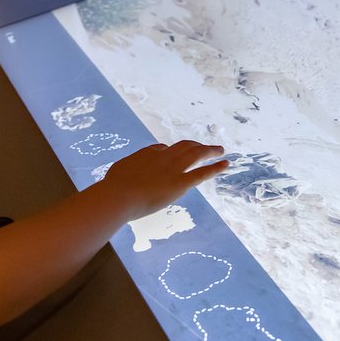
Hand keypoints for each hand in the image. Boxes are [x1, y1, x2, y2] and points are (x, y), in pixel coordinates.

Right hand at [105, 140, 227, 219]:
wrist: (119, 195)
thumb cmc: (113, 188)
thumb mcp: (119, 171)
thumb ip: (128, 168)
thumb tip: (129, 170)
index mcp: (147, 153)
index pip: (162, 148)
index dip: (170, 151)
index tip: (175, 156)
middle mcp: (163, 156)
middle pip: (183, 146)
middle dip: (195, 145)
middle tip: (205, 147)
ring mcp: (173, 168)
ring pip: (196, 154)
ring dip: (209, 150)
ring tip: (220, 150)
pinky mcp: (181, 183)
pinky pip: (202, 172)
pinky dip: (216, 167)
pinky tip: (226, 164)